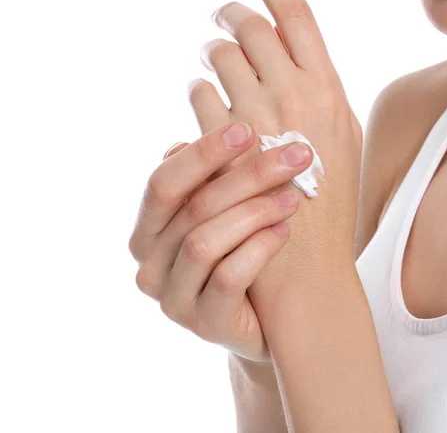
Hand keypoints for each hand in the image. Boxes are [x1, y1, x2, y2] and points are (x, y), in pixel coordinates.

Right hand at [128, 122, 313, 362]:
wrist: (267, 317)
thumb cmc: (243, 250)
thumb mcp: (226, 211)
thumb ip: (215, 177)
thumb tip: (226, 122)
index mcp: (148, 229)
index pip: (163, 181)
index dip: (204, 152)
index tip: (248, 128)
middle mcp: (149, 264)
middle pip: (192, 207)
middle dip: (247, 175)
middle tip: (296, 154)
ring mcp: (173, 299)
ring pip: (204, 242)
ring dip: (255, 211)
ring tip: (294, 198)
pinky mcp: (203, 324)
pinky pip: (228, 279)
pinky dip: (259, 248)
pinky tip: (284, 231)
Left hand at [189, 0, 362, 285]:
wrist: (308, 263)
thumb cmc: (329, 204)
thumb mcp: (343, 140)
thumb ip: (320, 93)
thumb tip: (289, 54)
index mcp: (331, 90)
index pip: (297, 13)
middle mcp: (298, 95)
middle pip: (252, 26)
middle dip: (230, 14)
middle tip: (221, 15)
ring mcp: (262, 120)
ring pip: (221, 55)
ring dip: (211, 51)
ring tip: (213, 59)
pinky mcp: (230, 146)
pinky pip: (200, 95)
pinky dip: (200, 93)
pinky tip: (208, 108)